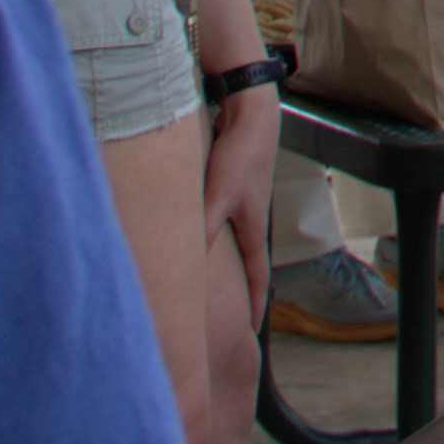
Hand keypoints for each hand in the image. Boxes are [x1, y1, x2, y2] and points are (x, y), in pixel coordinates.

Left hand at [203, 87, 275, 310]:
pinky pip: (216, 219)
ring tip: (210, 280)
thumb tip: (187, 265)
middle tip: (232, 313)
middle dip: (240, 288)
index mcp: (252, 227)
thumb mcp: (219, 196)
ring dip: (224, 262)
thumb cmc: (239, 154)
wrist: (249, 112)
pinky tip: (191, 232)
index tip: (252, 331)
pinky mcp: (227, 184)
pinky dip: (208, 234)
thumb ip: (204, 229)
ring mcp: (239, 201)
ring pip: (229, 241)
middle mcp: (248, 217)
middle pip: (245, 262)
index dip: (254, 304)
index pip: (256, 276)